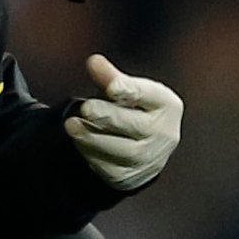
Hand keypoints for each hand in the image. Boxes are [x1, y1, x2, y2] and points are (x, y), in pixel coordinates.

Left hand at [65, 53, 182, 190]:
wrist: (145, 145)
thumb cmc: (135, 109)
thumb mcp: (126, 89)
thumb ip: (109, 77)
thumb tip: (93, 62)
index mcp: (167, 105)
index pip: (148, 96)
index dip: (128, 91)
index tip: (110, 87)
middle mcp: (165, 133)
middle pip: (138, 127)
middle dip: (109, 117)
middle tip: (85, 108)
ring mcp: (151, 159)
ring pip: (124, 152)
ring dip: (94, 138)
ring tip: (71, 125)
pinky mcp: (132, 177)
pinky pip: (111, 169)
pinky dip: (92, 155)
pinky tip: (79, 141)